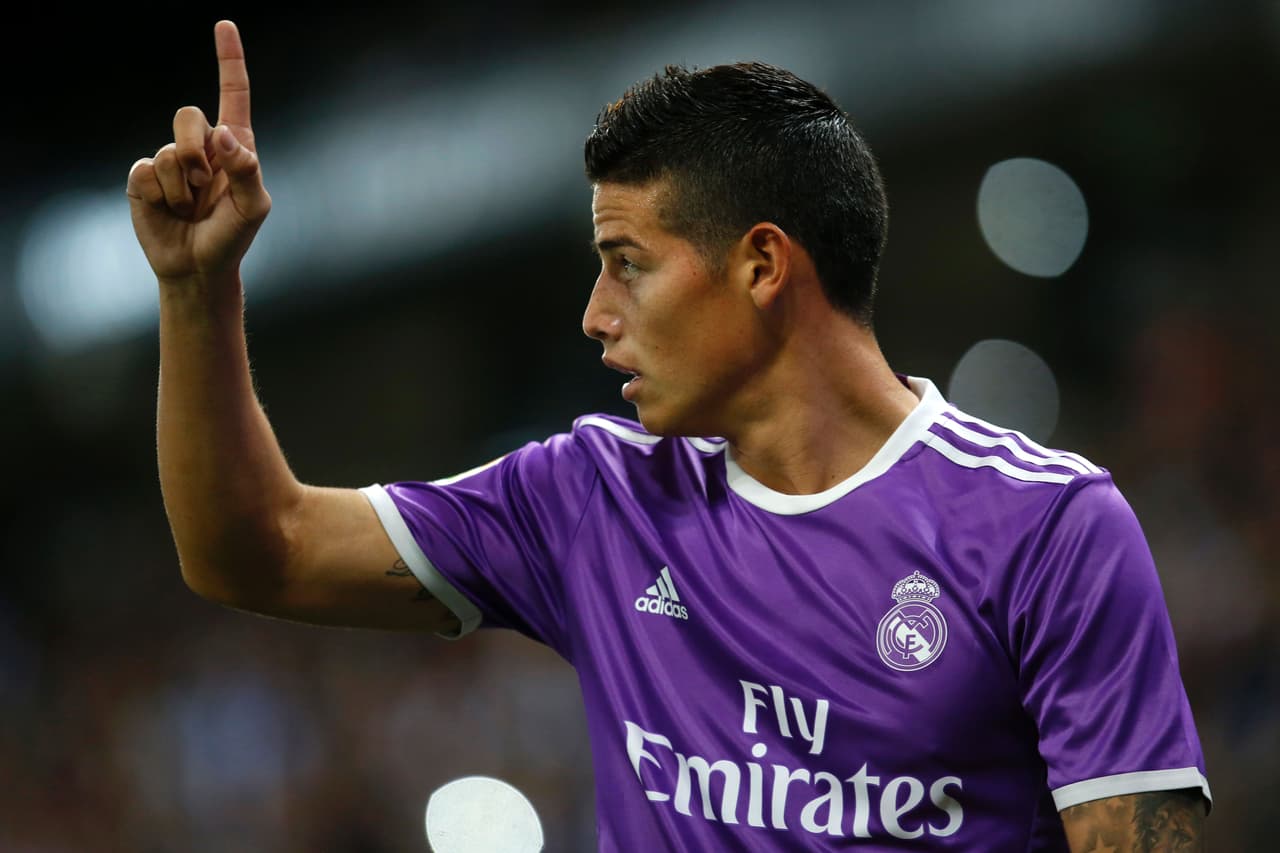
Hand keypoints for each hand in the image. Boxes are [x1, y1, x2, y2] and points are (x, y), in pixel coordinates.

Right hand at [126, 20, 270, 284]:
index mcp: (234, 146)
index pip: (233, 94)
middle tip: (205, 186)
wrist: (199, 268)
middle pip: (188, 115)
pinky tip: (168, 211)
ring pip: (168, 150)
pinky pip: (146, 171)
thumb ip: (247, 169)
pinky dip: (160, 196)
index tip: (224, 25)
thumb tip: (224, 135)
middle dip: (196, 152)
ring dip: (182, 186)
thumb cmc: (232, 237)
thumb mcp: (254, 208)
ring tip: (190, 207)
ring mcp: (169, 162)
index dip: (229, 60)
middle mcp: (201, 147)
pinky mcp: (144, 179)